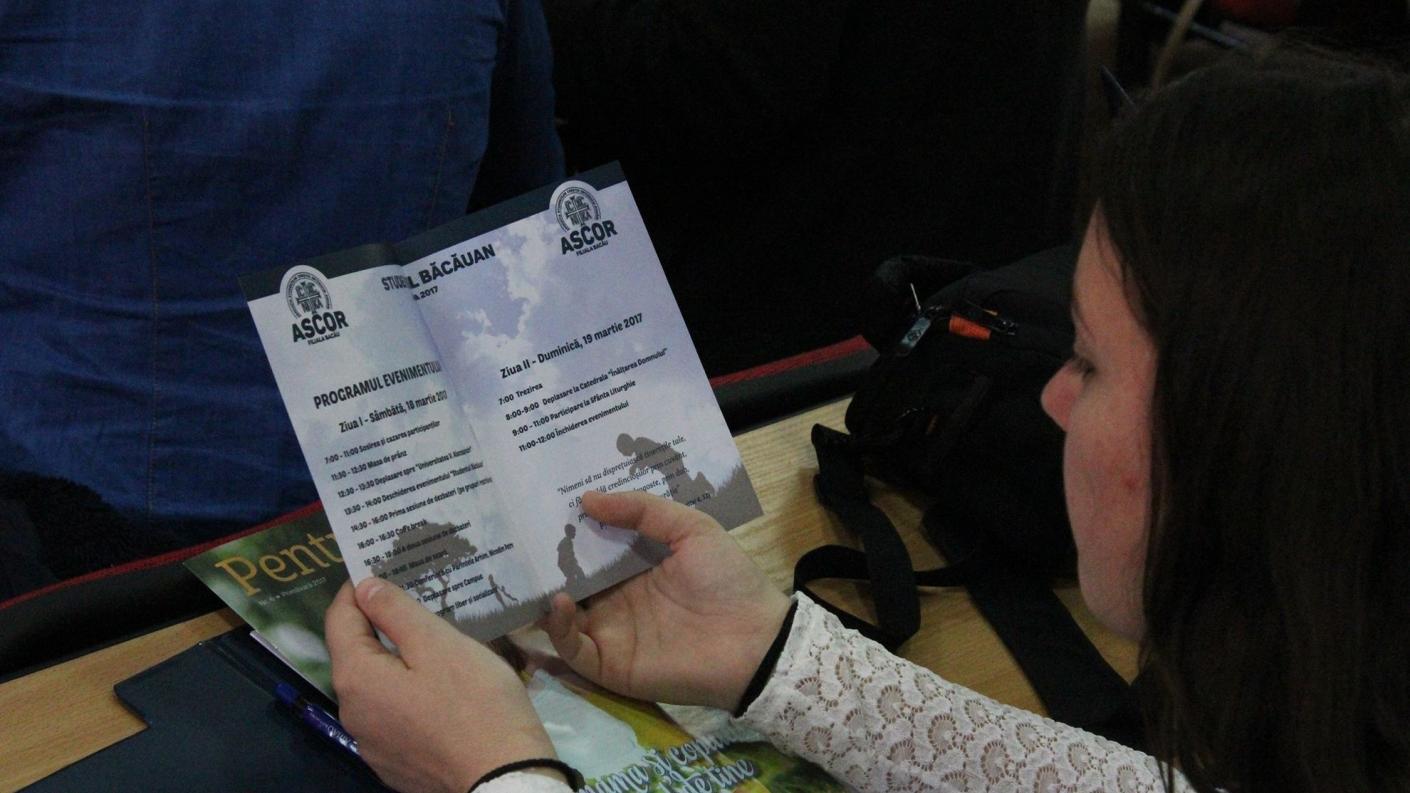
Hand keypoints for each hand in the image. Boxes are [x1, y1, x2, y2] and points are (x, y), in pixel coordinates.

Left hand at [325, 579, 558, 792]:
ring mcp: (372, 744)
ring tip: (429, 643)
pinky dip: (405, 694)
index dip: (357, 589)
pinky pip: (391, 716)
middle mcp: (352, 713)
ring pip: (374, 687)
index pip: (339, 619)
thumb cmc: (474, 702)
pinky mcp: (394, 764)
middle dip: (376, 624)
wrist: (504, 778)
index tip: (380, 567)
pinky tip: (436, 690)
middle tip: (412, 598)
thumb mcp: (438, 644)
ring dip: (393, 661)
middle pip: (355, 654)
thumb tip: (365, 587)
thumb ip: (396, 612)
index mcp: (356, 679)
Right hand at [543, 490, 790, 711]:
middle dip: (543, 561)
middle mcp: (615, 600)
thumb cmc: (728, 581)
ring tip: (529, 567)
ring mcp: (610, 632)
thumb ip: (643, 510)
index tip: (540, 505)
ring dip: (542, 593)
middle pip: (568, 580)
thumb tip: (588, 497)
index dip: (567, 532)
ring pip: (561, 615)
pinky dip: (558, 628)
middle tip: (515, 535)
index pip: (589, 550)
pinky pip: (572, 648)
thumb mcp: (692, 529)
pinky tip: (558, 600)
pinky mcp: (610, 664)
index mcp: (633, 570)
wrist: (756, 641)